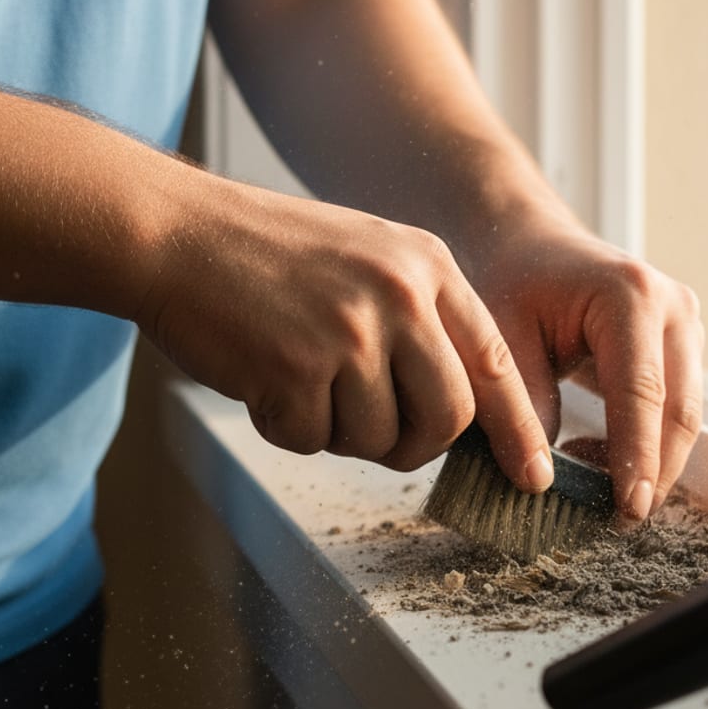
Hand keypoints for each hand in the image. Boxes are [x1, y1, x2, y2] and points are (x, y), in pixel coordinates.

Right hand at [134, 175, 552, 487]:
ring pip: (378, 441)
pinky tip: (262, 375)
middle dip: (414, 445)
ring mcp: (351, 331)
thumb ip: (419, 322)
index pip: (496, 363)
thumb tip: (455, 412)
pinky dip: (285, 425)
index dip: (517, 429)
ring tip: (297, 374)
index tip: (530, 476)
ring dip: (336, 429)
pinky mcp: (296, 367)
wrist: (176, 232)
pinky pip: (312, 441)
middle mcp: (401, 296)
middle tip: (373, 432)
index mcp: (427, 266)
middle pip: (448, 419)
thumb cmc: (268, 255)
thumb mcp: (369, 259)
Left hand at [469, 215, 704, 519]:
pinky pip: (675, 408)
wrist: (531, 245)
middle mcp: (672, 307)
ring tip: (595, 491)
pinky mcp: (682, 346)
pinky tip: (598, 458)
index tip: (627, 509)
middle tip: (616, 521)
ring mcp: (686, 325)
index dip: (637, 456)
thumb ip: (523, 404)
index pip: (642, 392)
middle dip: (653, 473)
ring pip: (685, 416)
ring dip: (650, 463)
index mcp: (630, 295)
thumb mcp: (504, 337)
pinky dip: (645, 444)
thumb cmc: (514, 283)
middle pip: (679, 411)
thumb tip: (540, 477)